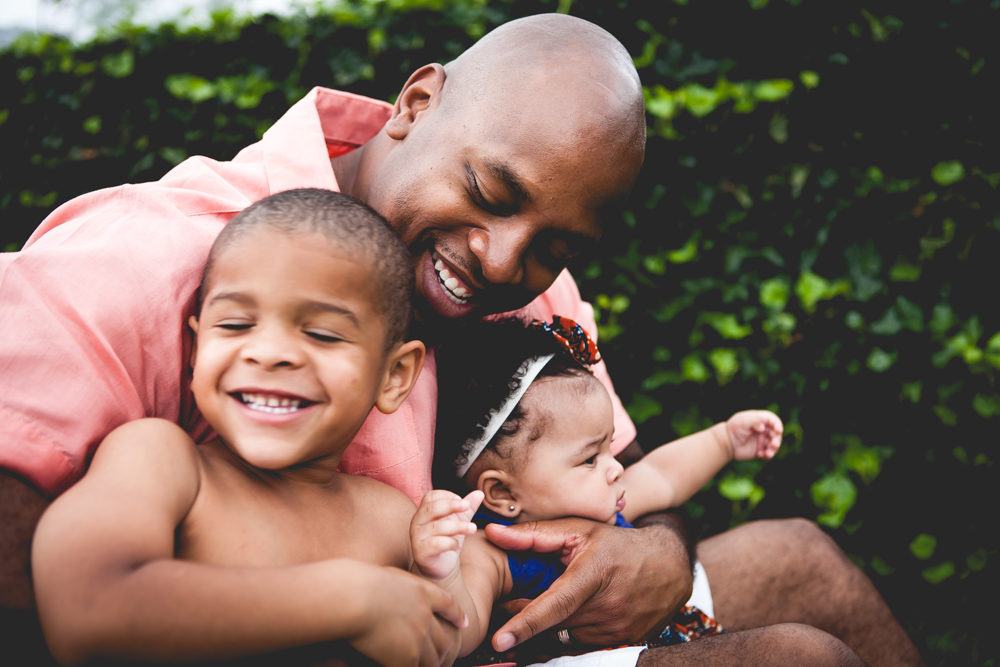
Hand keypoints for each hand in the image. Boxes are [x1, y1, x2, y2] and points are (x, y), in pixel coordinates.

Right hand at [350, 565, 466, 666]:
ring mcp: (420, 638)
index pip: (448, 605)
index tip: (463, 623)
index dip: (457, 616)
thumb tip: (395, 590)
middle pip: (445, 641)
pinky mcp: (407, 657)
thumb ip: (401, 587)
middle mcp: (427, 617)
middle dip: (444, 651)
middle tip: (439, 659)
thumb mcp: (391, 575)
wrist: (357, 598)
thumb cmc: (362, 584)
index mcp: (423, 592)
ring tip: (423, 666)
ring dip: (430, 665)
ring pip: (433, 660)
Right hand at [411, 489, 482, 580]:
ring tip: (472, 528)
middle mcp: (417, 522)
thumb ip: (467, 508)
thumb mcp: (459, 521)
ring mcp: (417, 538)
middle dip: (451, 506)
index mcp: (425, 511)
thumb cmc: (447, 540)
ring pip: (435, 527)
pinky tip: (457, 544)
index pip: (431, 497)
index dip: (447, 496)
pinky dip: (449, 542)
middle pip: (431, 508)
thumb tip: (480, 493)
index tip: (463, 502)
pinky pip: (434, 544)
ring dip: (457, 526)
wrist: (441, 566)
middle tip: (467, 506)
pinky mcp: (420, 553)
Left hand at [483, 517, 690, 650]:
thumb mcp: (578, 529)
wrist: (669, 563)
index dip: (526, 623)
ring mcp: (618, 628)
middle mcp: (608, 606)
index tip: (500, 641)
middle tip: (518, 598)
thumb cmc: (615, 543)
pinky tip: (582, 610)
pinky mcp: (625, 641)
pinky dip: (574, 630)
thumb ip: (533, 534)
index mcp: (593, 573)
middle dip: (529, 616)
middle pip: (554, 623)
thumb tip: (492, 534)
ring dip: (556, 623)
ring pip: (566, 636)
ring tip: (564, 598)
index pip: (555, 604)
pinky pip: (584, 643)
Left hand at [726, 410, 782, 460]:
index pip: (773, 421)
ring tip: (768, 453)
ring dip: (774, 449)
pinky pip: (768, 453)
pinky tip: (760, 455)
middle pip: (776, 434)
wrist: (726, 442)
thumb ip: (754, 420)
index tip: (778, 431)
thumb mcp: (742, 420)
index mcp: (760, 420)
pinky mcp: (760, 450)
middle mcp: (764, 430)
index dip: (778, 425)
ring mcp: (762, 440)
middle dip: (777, 439)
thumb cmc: (734, 428)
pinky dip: (767, 455)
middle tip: (773, 444)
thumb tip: (763, 427)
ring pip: (774, 444)